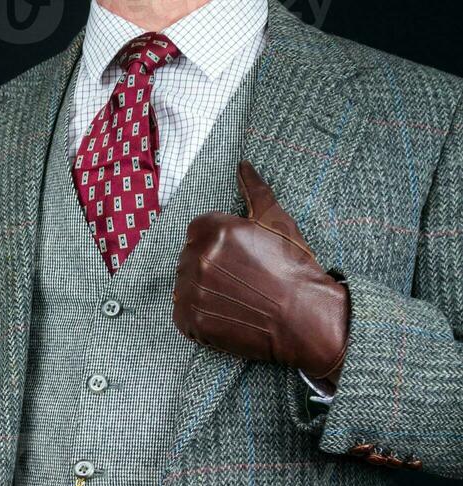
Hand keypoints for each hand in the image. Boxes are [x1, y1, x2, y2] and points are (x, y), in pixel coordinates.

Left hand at [173, 161, 349, 384]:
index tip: (237, 257)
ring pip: (184, 286)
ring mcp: (192, 291)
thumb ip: (254, 190)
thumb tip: (243, 165)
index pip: (197, 231)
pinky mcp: (190, 321)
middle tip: (240, 279)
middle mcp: (198, 258)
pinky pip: (182, 315)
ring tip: (234, 298)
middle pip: (189, 259)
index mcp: (213, 229)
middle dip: (210, 267)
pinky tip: (225, 315)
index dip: (218, 244)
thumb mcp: (277, 221)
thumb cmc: (293, 267)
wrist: (304, 316)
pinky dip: (198, 317)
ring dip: (203, 291)